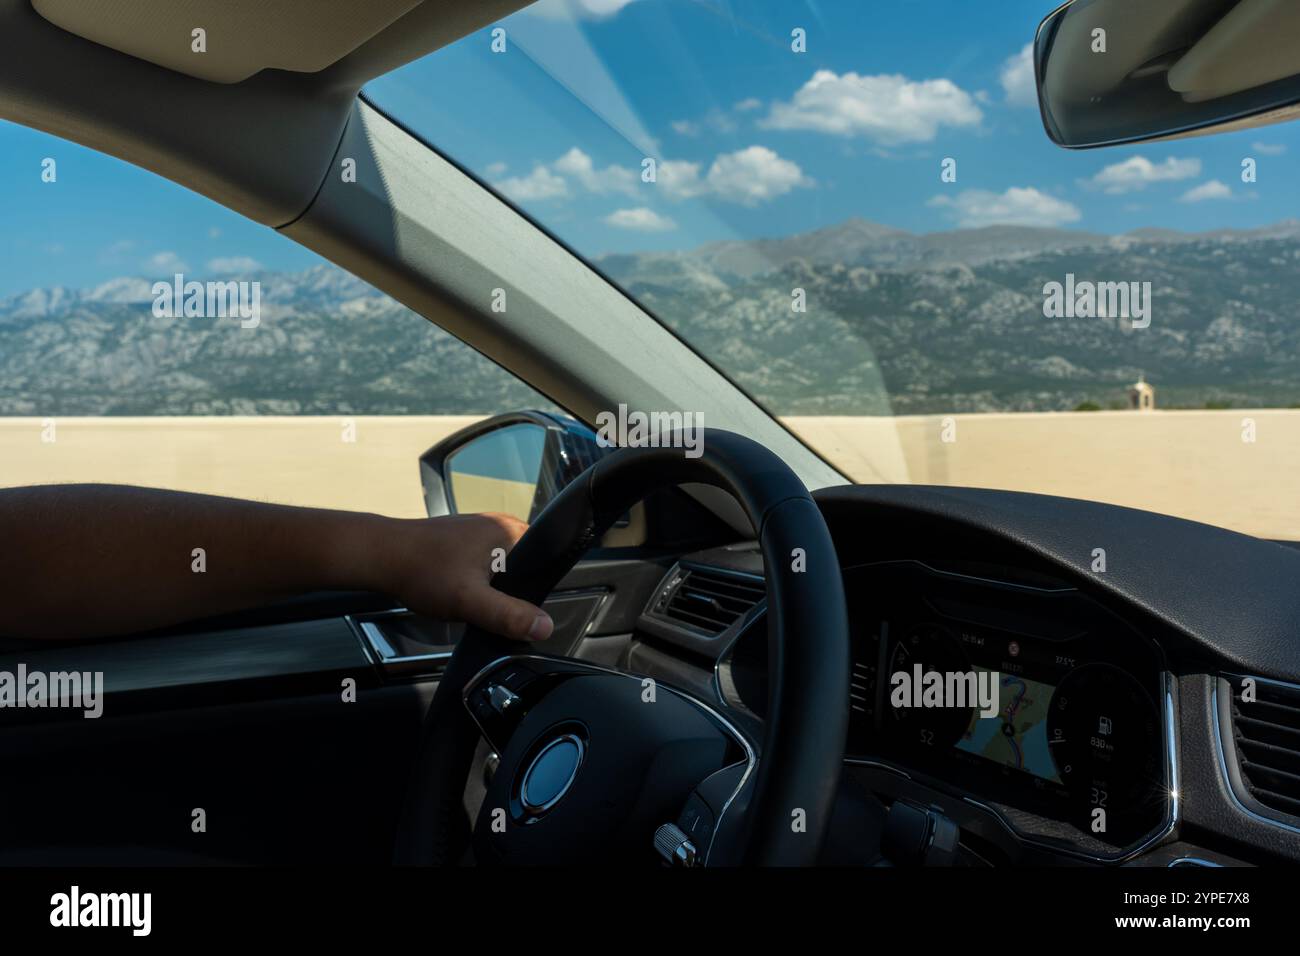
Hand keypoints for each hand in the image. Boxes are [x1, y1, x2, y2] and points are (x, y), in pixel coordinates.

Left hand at [381, 512, 553, 641]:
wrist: (380, 556)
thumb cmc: (422, 570)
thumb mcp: (470, 601)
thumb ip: (509, 615)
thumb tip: (544, 627)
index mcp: (511, 529)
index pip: (545, 563)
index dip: (534, 592)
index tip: (513, 608)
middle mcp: (500, 524)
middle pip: (524, 570)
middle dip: (509, 593)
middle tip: (484, 603)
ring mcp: (480, 530)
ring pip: (502, 570)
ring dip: (490, 589)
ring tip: (468, 595)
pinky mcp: (464, 540)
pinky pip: (484, 566)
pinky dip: (476, 582)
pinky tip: (458, 590)